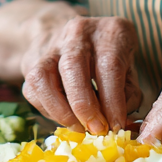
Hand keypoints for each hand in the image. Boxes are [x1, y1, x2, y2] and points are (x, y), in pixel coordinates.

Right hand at [20, 14, 142, 134]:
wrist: (74, 36)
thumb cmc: (110, 58)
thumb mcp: (130, 68)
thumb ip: (128, 93)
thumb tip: (119, 122)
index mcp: (110, 31)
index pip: (109, 65)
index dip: (112, 100)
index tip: (115, 125)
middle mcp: (78, 32)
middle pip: (73, 66)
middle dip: (84, 105)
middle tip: (96, 129)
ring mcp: (51, 45)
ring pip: (44, 77)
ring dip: (61, 110)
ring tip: (78, 127)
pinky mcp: (32, 61)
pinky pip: (33, 89)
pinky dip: (48, 110)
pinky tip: (65, 117)